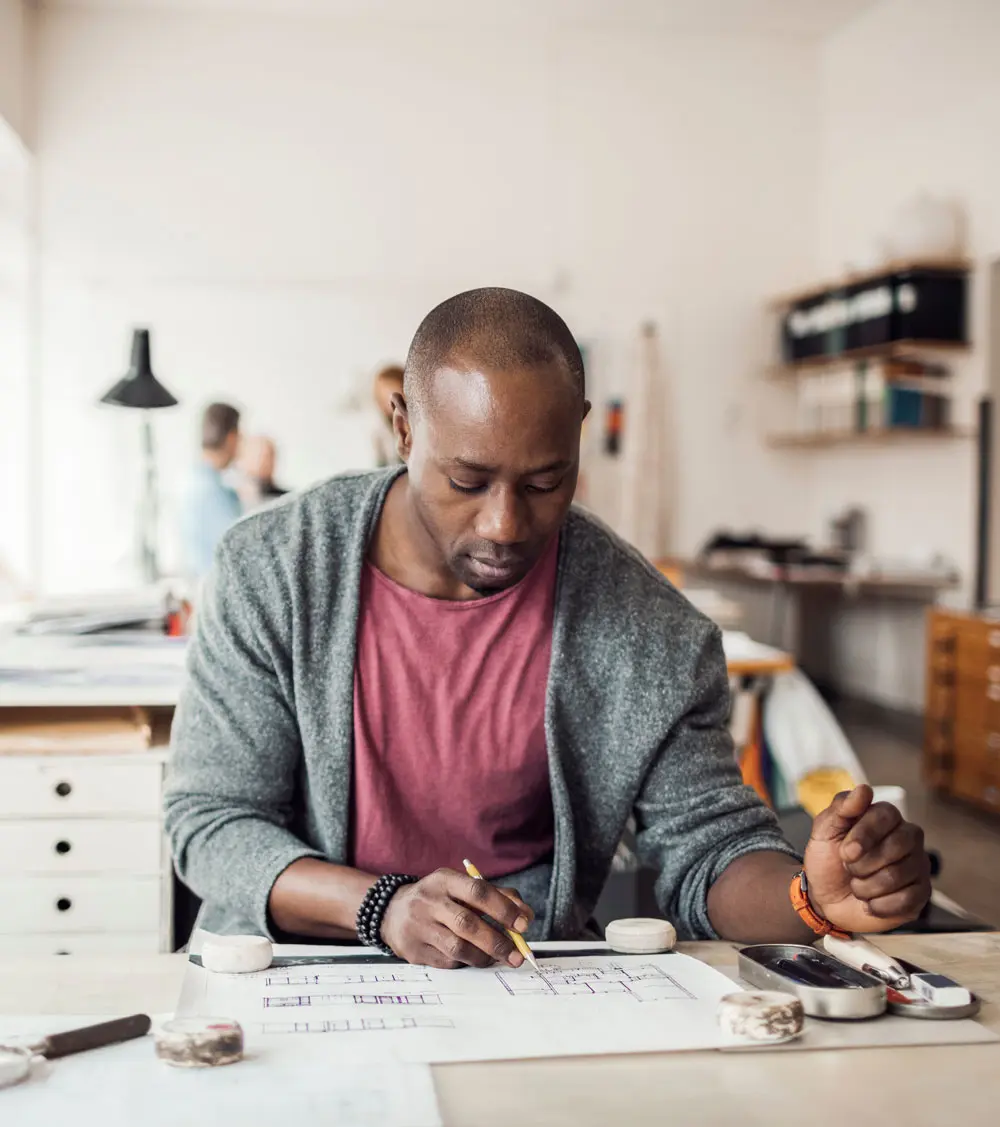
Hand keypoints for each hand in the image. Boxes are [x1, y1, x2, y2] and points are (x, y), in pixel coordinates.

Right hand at [380, 868, 533, 968]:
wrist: (391, 911)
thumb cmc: (438, 898)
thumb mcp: (461, 887)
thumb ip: (496, 896)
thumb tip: (526, 915)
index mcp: (444, 880)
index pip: (477, 892)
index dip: (503, 908)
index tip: (523, 924)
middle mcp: (429, 901)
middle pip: (468, 924)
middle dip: (498, 942)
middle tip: (517, 955)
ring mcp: (418, 927)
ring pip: (458, 948)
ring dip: (484, 957)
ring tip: (499, 958)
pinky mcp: (413, 951)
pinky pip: (447, 962)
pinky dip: (467, 963)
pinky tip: (475, 958)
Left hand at [803, 785, 930, 933]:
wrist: (826, 898)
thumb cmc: (828, 859)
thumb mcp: (824, 831)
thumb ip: (841, 807)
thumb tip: (864, 789)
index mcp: (885, 816)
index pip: (886, 815)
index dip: (864, 835)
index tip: (845, 851)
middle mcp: (908, 837)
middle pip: (898, 845)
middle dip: (863, 863)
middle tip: (849, 868)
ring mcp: (917, 865)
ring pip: (897, 875)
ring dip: (866, 886)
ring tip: (857, 884)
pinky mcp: (921, 894)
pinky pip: (906, 900)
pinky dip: (878, 904)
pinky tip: (870, 901)